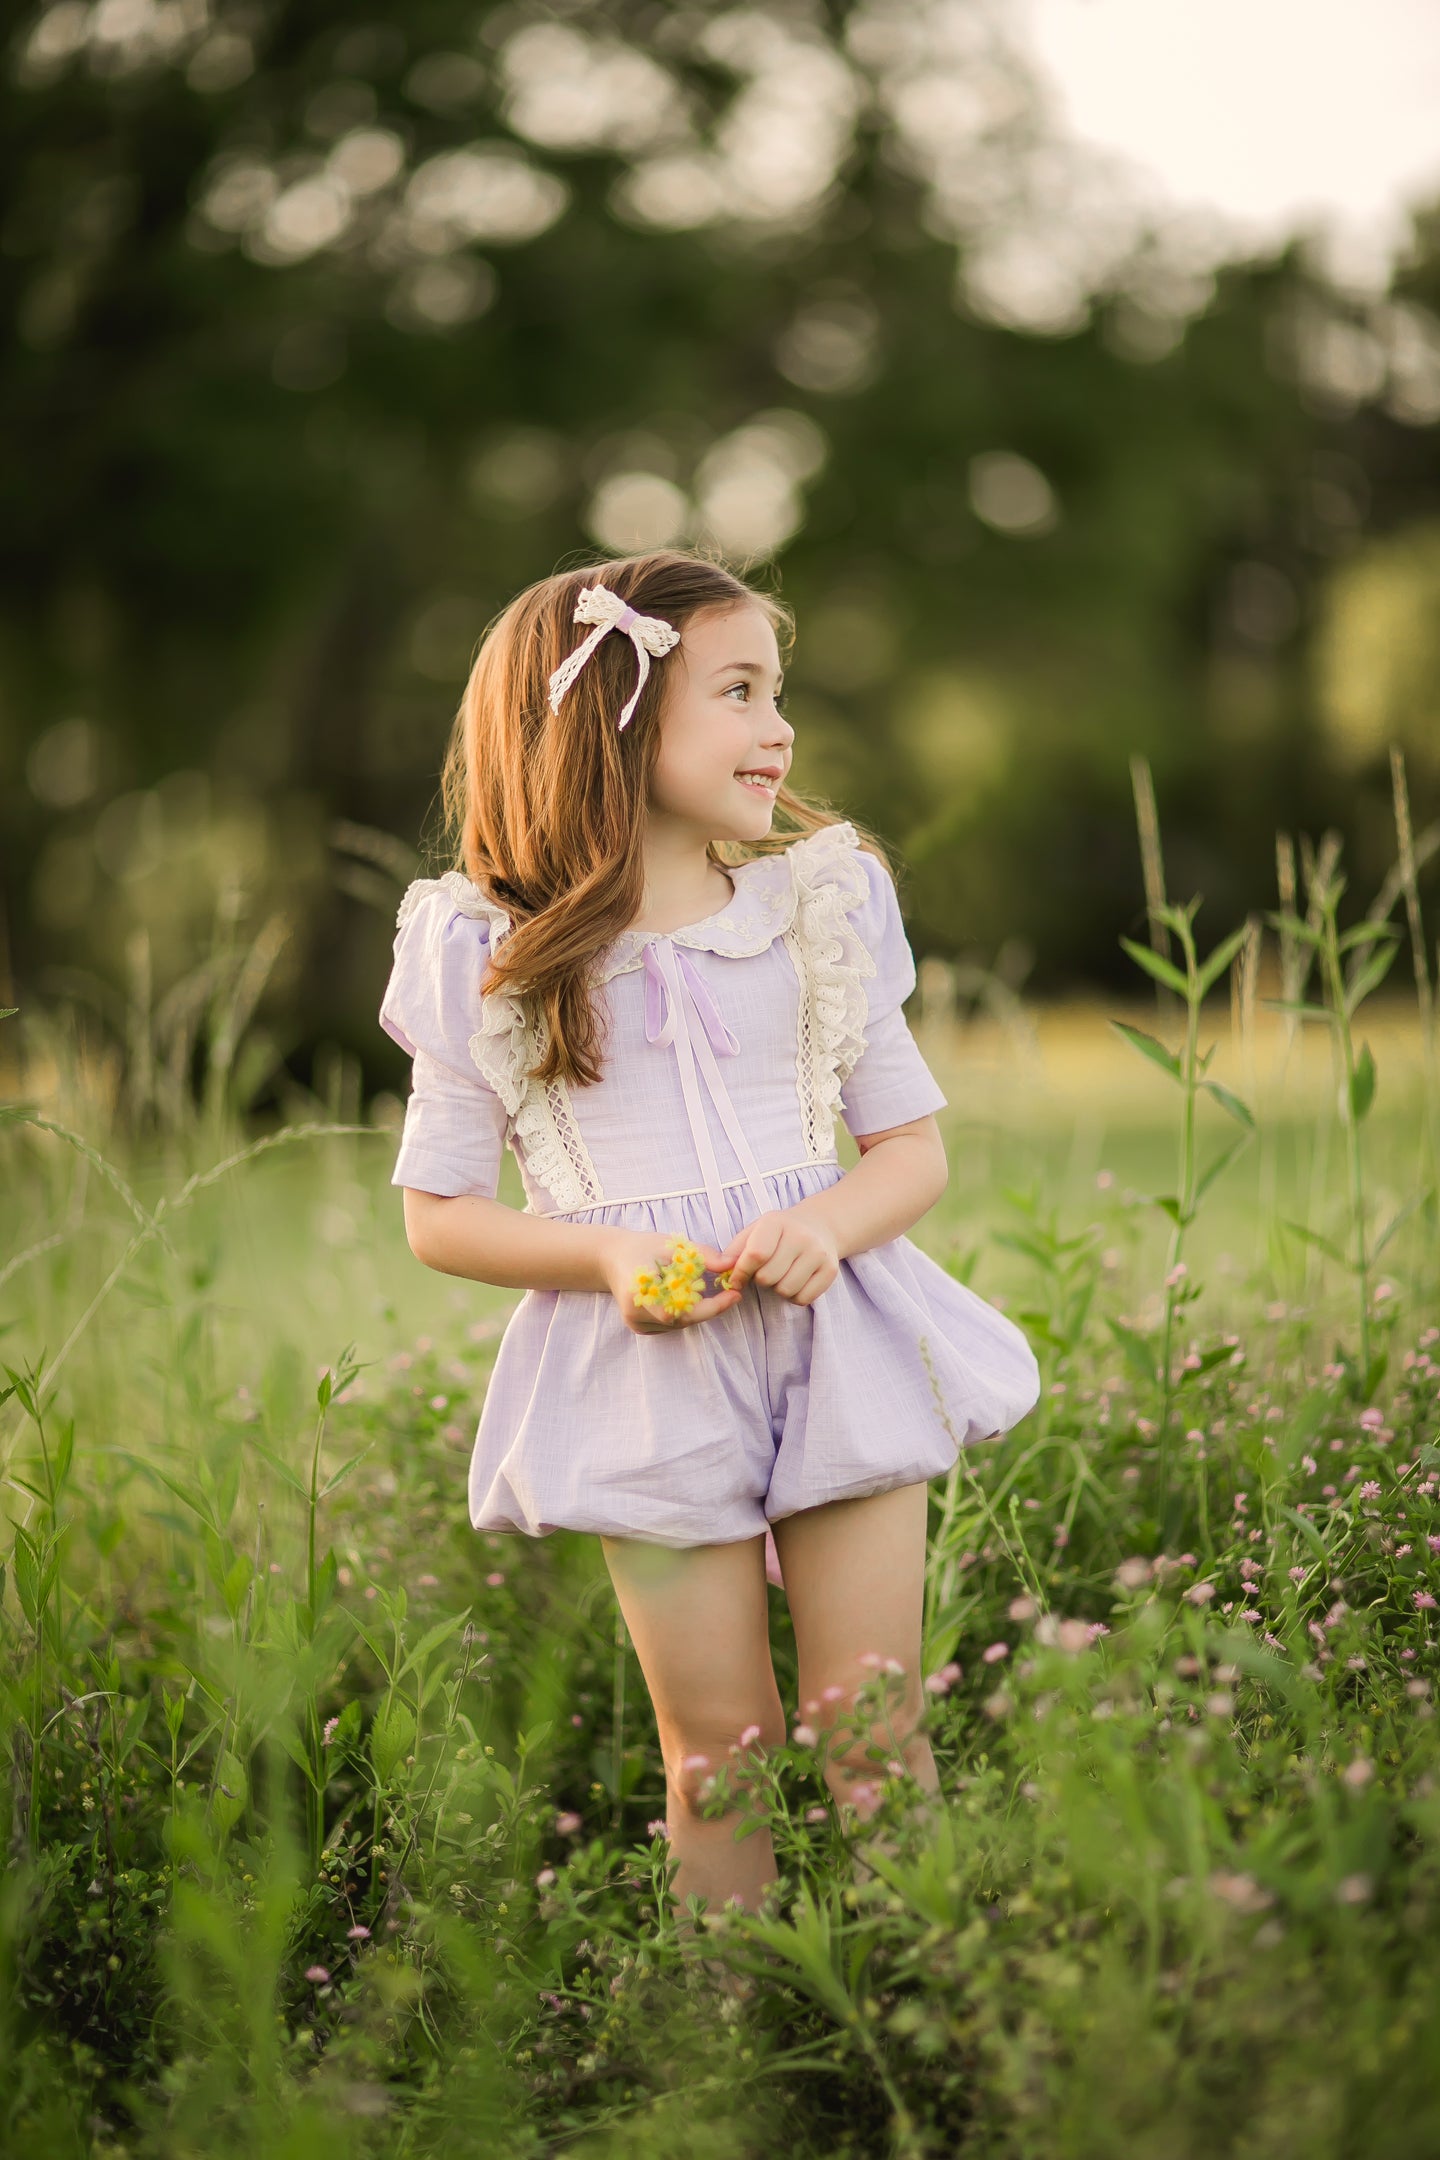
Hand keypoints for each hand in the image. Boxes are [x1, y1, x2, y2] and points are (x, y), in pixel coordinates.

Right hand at [598, 1228, 743, 1336]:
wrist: (611, 1258)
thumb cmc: (642, 1248)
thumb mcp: (672, 1245)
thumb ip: (702, 1254)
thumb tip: (730, 1264)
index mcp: (641, 1289)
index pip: (681, 1309)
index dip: (711, 1307)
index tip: (734, 1296)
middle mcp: (636, 1312)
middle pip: (683, 1319)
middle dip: (709, 1308)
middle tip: (731, 1293)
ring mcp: (635, 1323)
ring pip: (678, 1325)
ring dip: (696, 1310)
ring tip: (705, 1290)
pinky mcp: (638, 1328)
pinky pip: (670, 1326)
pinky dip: (683, 1314)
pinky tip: (685, 1297)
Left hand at [717, 1209, 839, 1306]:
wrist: (819, 1225)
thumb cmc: (778, 1233)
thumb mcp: (753, 1232)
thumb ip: (733, 1252)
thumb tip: (720, 1270)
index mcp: (776, 1222)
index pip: (755, 1255)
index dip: (740, 1272)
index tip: (736, 1279)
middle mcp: (801, 1236)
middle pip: (768, 1277)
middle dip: (760, 1280)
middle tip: (765, 1271)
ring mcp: (818, 1253)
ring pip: (786, 1290)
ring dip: (777, 1289)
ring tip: (781, 1275)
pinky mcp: (830, 1270)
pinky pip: (803, 1299)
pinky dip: (794, 1296)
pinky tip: (795, 1280)